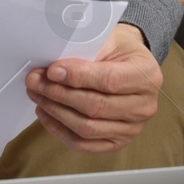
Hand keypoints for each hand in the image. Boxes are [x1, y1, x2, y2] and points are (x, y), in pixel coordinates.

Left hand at [26, 23, 163, 153]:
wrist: (130, 64)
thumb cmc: (118, 50)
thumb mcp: (107, 40)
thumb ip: (83, 52)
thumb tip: (52, 71)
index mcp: (148, 75)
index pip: (110, 80)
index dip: (78, 77)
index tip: (52, 71)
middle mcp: (145, 105)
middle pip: (96, 106)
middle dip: (59, 94)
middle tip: (36, 81)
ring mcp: (133, 128)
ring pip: (87, 127)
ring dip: (56, 112)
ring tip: (38, 95)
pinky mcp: (117, 142)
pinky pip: (84, 144)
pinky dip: (60, 130)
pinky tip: (47, 114)